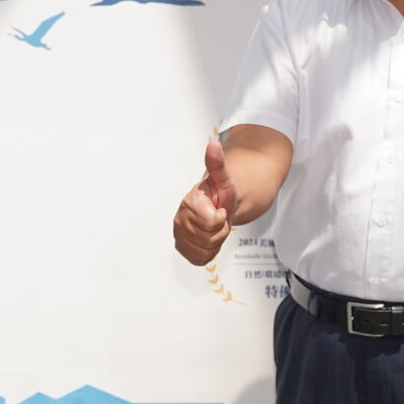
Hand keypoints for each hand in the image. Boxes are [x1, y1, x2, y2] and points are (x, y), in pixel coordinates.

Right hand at [172, 139, 237, 265]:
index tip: (219, 209)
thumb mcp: (224, 178)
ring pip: (207, 250)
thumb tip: (213, 144)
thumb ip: (217, 163)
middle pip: (210, 239)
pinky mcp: (183, 249)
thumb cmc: (221, 192)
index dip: (222, 218)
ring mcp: (179, 236)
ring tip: (213, 228)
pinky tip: (208, 238)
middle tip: (218, 219)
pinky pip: (201, 259)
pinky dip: (209, 252)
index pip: (212, 222)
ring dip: (216, 242)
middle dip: (220, 231)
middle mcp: (179, 219)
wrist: (219, 206)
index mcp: (188, 202)